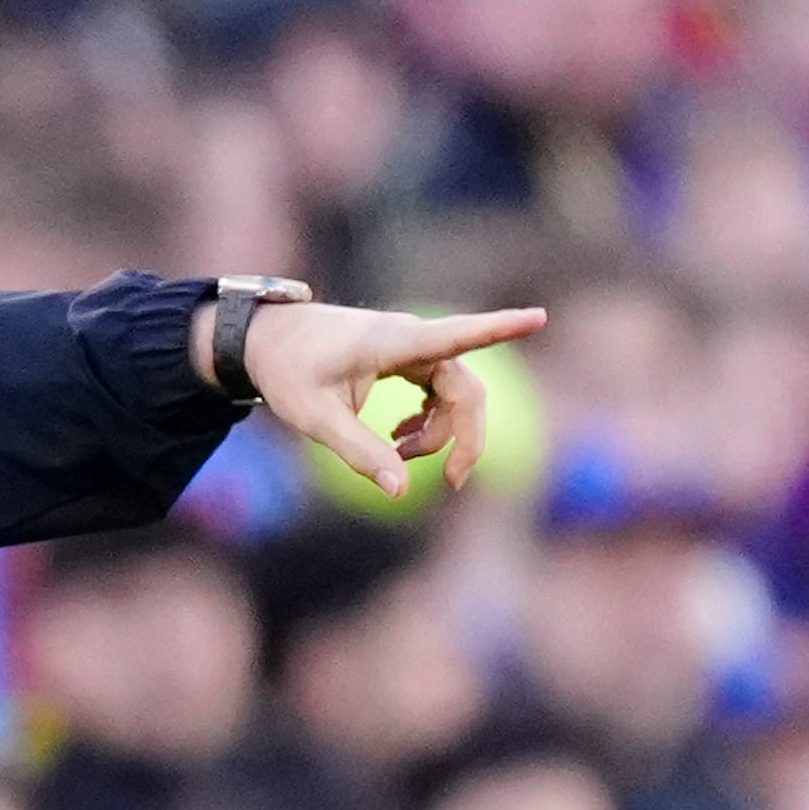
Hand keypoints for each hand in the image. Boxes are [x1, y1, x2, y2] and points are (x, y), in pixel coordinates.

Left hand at [201, 297, 553, 498]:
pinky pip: (442, 390)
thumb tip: (400, 491)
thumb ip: (360, 452)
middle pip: (465, 388)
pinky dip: (431, 420)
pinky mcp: (410, 355)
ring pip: (456, 393)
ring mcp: (413, 345)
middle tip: (451, 482)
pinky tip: (401, 437)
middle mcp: (411, 338)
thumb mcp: (316, 420)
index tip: (539, 317)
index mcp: (392, 342)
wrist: (269, 340)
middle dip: (464, 436)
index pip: (455, 336)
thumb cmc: (289, 373)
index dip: (499, 328)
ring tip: (400, 453)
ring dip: (441, 432)